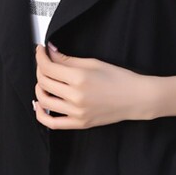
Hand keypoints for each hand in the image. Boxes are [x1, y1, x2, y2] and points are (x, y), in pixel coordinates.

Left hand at [33, 41, 154, 129]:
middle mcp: (76, 97)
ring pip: (44, 100)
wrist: (136, 98)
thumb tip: (50, 52)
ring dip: (39, 88)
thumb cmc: (119, 79)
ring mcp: (76, 112)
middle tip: (44, 63)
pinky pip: (52, 123)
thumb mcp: (93, 63)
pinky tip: (40, 104)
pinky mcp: (79, 123)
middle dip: (40, 69)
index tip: (40, 51)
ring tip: (44, 81)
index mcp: (79, 78)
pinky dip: (41, 114)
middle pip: (44, 82)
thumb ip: (68, 59)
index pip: (48, 67)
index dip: (40, 57)